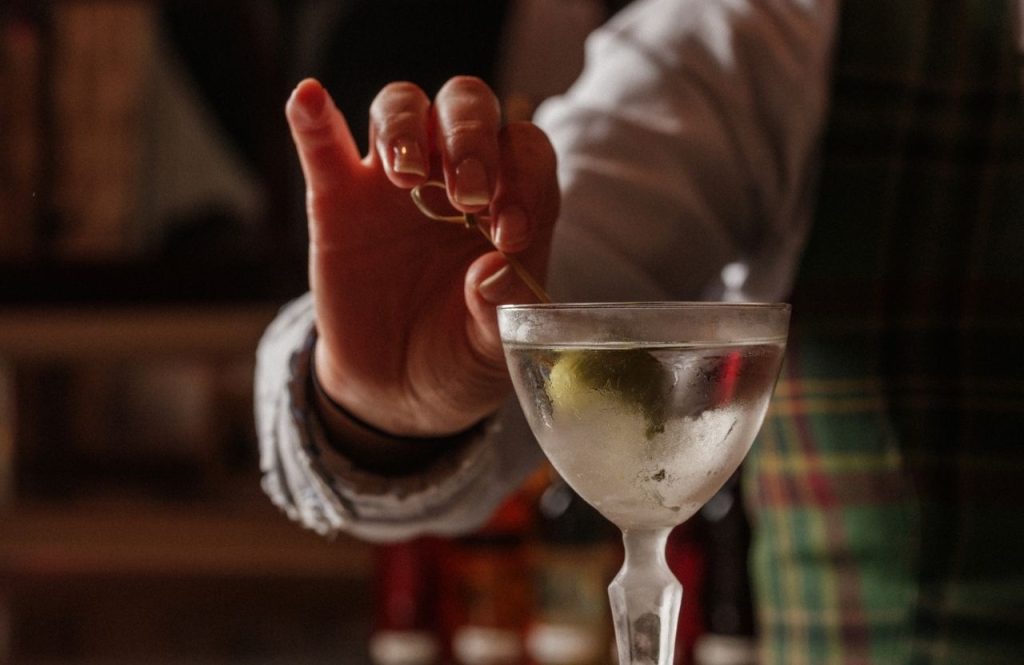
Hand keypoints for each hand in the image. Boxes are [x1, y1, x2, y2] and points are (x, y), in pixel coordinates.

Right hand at [286, 77, 558, 436]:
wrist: (397, 391)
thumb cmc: (460, 357)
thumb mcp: (493, 348)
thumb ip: (502, 310)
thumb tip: (494, 270)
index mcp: (509, 203)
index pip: (526, 153)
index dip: (524, 178)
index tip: (509, 234)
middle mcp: (456, 176)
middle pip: (467, 106)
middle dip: (470, 138)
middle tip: (466, 195)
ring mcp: (393, 182)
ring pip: (402, 106)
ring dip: (405, 126)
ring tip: (405, 176)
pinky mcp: (337, 198)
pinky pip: (322, 143)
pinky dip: (313, 118)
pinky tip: (307, 101)